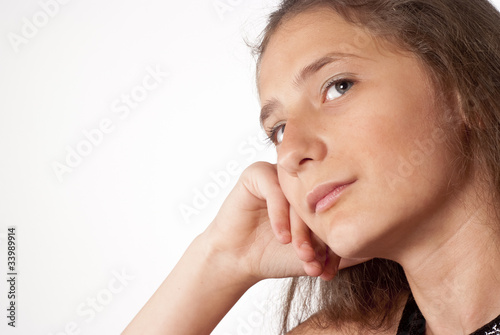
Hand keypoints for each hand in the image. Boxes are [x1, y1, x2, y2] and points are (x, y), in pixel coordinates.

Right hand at [203, 162, 337, 281]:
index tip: (329, 269)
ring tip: (301, 253)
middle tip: (314, 261)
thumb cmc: (275, 255)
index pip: (334, 209)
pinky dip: (280, 216)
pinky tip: (281, 238)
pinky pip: (274, 189)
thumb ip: (342, 249)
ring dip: (301, 229)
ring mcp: (279, 174)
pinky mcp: (257, 173)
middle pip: (319, 201)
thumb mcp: (315, 256)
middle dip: (318, 237)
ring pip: (298, 196)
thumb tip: (380, 248)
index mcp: (316, 193)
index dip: (334, 240)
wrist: (238, 260)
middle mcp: (299, 180)